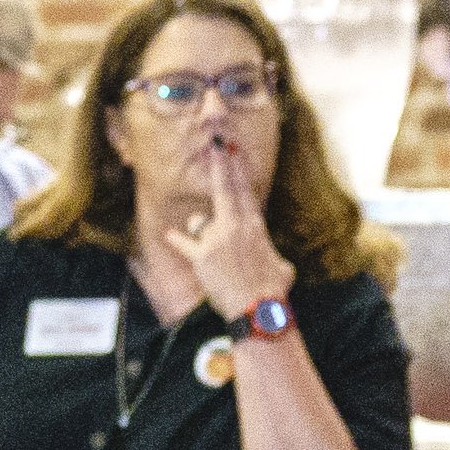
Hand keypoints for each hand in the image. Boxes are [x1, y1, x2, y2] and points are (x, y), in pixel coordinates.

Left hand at [162, 135, 293, 325]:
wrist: (258, 308)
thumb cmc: (272, 290)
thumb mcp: (282, 268)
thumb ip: (275, 258)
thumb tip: (281, 264)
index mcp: (255, 226)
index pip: (244, 190)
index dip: (237, 169)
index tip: (232, 150)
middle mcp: (235, 226)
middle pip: (225, 188)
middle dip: (221, 163)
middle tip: (215, 142)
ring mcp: (216, 238)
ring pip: (199, 221)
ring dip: (202, 231)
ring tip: (214, 254)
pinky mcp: (200, 255)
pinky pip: (183, 242)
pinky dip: (176, 240)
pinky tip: (168, 233)